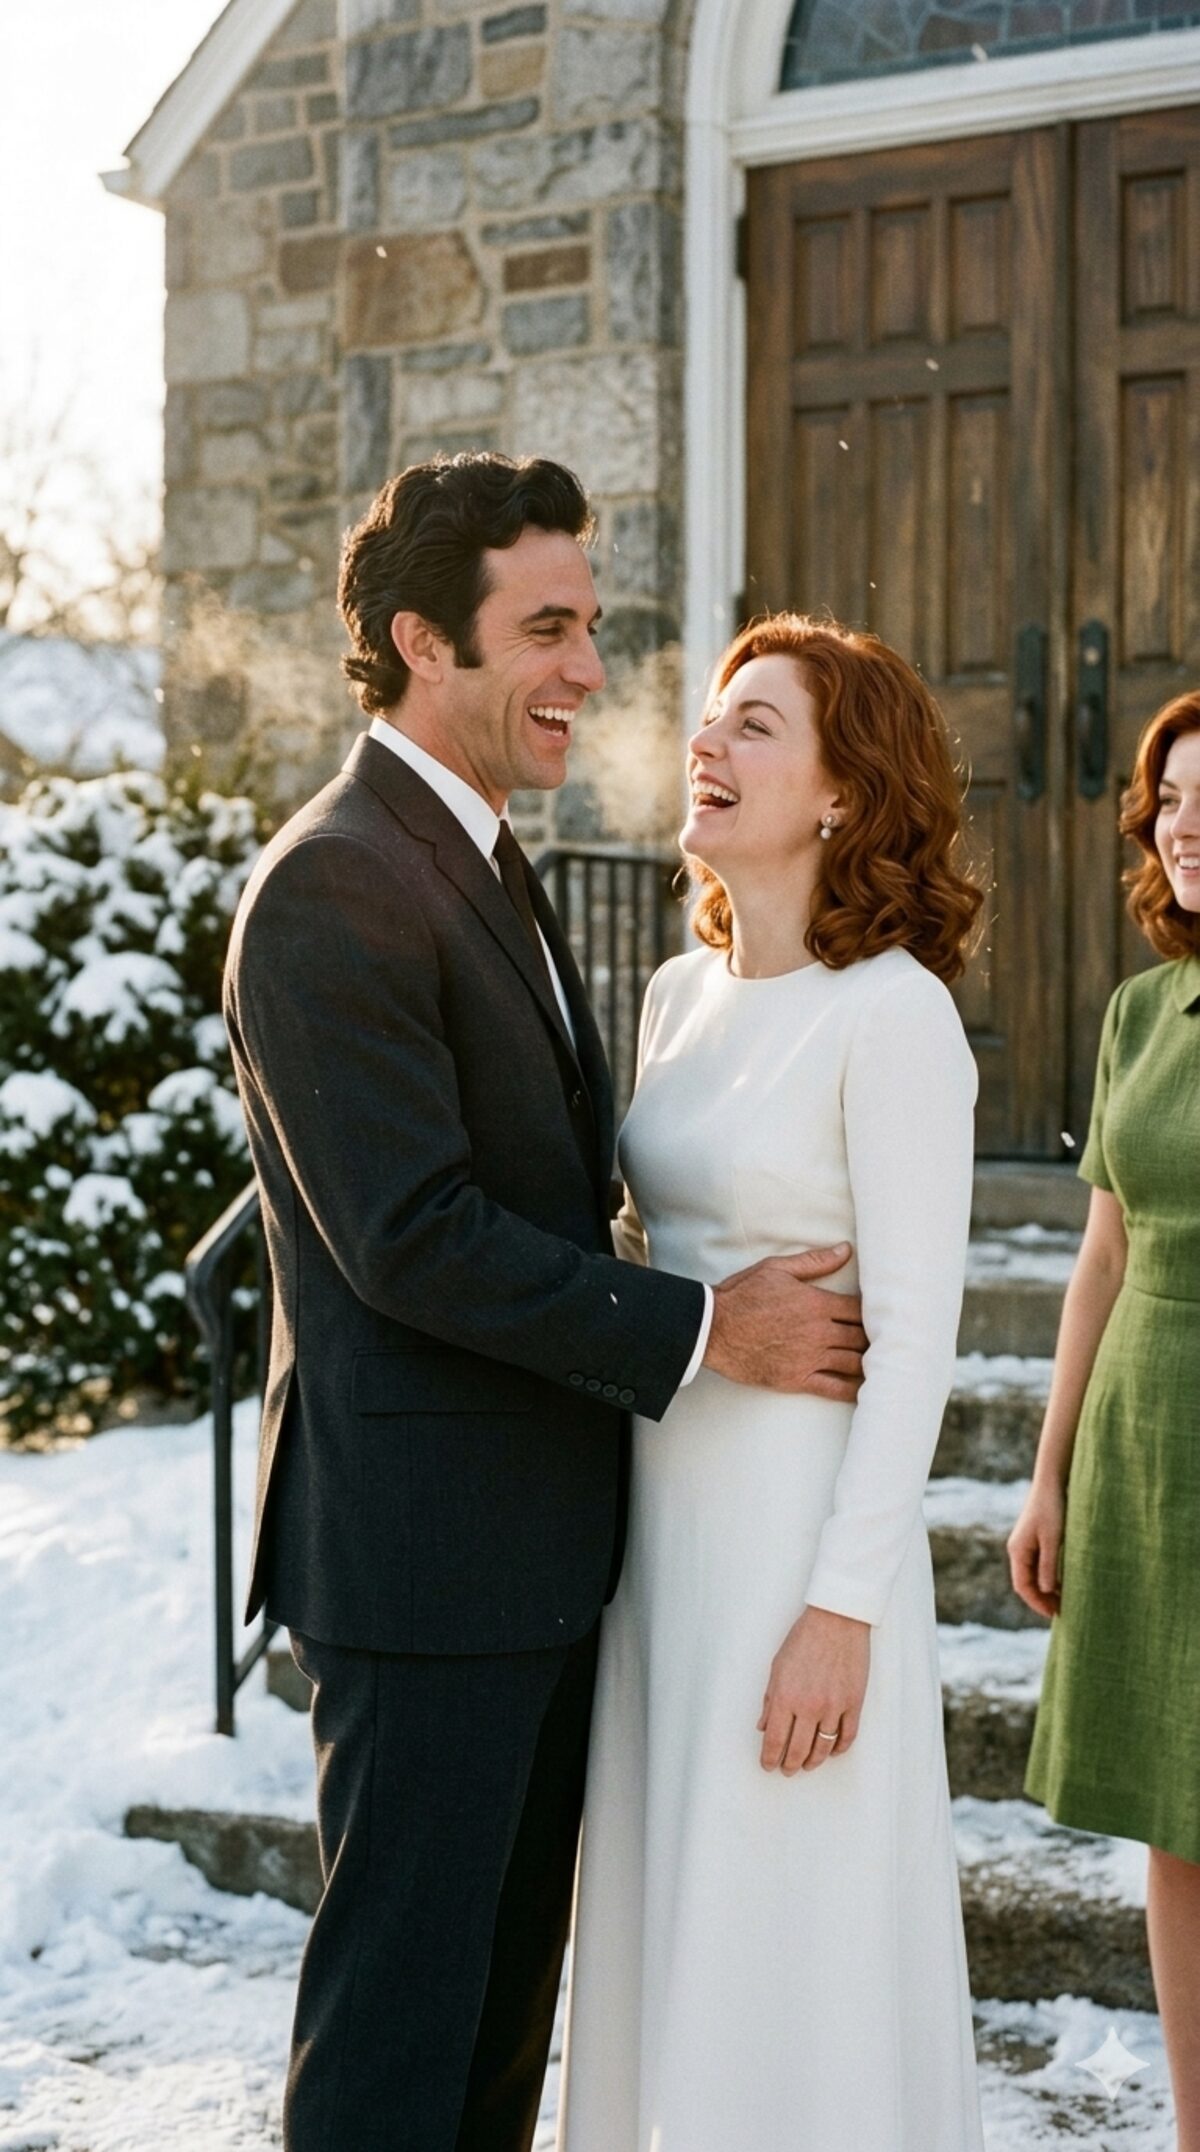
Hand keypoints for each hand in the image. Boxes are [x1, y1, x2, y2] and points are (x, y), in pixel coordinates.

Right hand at [703, 1245, 865, 1399]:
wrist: (713, 1329)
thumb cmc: (742, 1295)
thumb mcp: (777, 1269)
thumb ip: (814, 1261)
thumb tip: (846, 1250)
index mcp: (816, 1303)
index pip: (859, 1309)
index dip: (871, 1311)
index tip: (876, 1313)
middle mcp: (818, 1332)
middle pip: (861, 1337)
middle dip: (873, 1337)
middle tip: (881, 1338)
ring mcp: (809, 1358)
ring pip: (853, 1362)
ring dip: (868, 1361)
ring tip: (879, 1361)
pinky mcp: (797, 1379)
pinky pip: (834, 1388)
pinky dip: (853, 1390)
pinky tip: (865, 1389)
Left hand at [757, 1605, 869, 1773]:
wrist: (836, 1620)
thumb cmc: (804, 1638)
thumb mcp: (777, 1667)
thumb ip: (770, 1700)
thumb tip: (763, 1725)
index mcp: (785, 1696)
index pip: (774, 1739)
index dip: (769, 1757)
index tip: (768, 1765)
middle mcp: (809, 1705)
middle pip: (798, 1750)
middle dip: (789, 1765)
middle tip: (786, 1770)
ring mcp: (833, 1706)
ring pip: (823, 1748)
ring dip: (813, 1761)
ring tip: (807, 1765)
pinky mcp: (854, 1703)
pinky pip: (847, 1736)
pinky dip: (839, 1749)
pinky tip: (831, 1751)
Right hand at [1006, 1479, 1064, 1617]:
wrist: (1051, 1482)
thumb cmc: (1052, 1509)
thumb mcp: (1052, 1539)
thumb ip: (1048, 1565)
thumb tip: (1046, 1590)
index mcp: (1018, 1551)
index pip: (1023, 1586)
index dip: (1037, 1603)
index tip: (1055, 1614)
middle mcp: (1018, 1550)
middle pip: (1026, 1583)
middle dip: (1041, 1599)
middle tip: (1062, 1611)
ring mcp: (1025, 1545)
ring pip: (1032, 1575)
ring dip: (1045, 1589)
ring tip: (1064, 1600)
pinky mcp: (1034, 1539)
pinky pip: (1037, 1565)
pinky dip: (1047, 1577)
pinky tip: (1062, 1582)